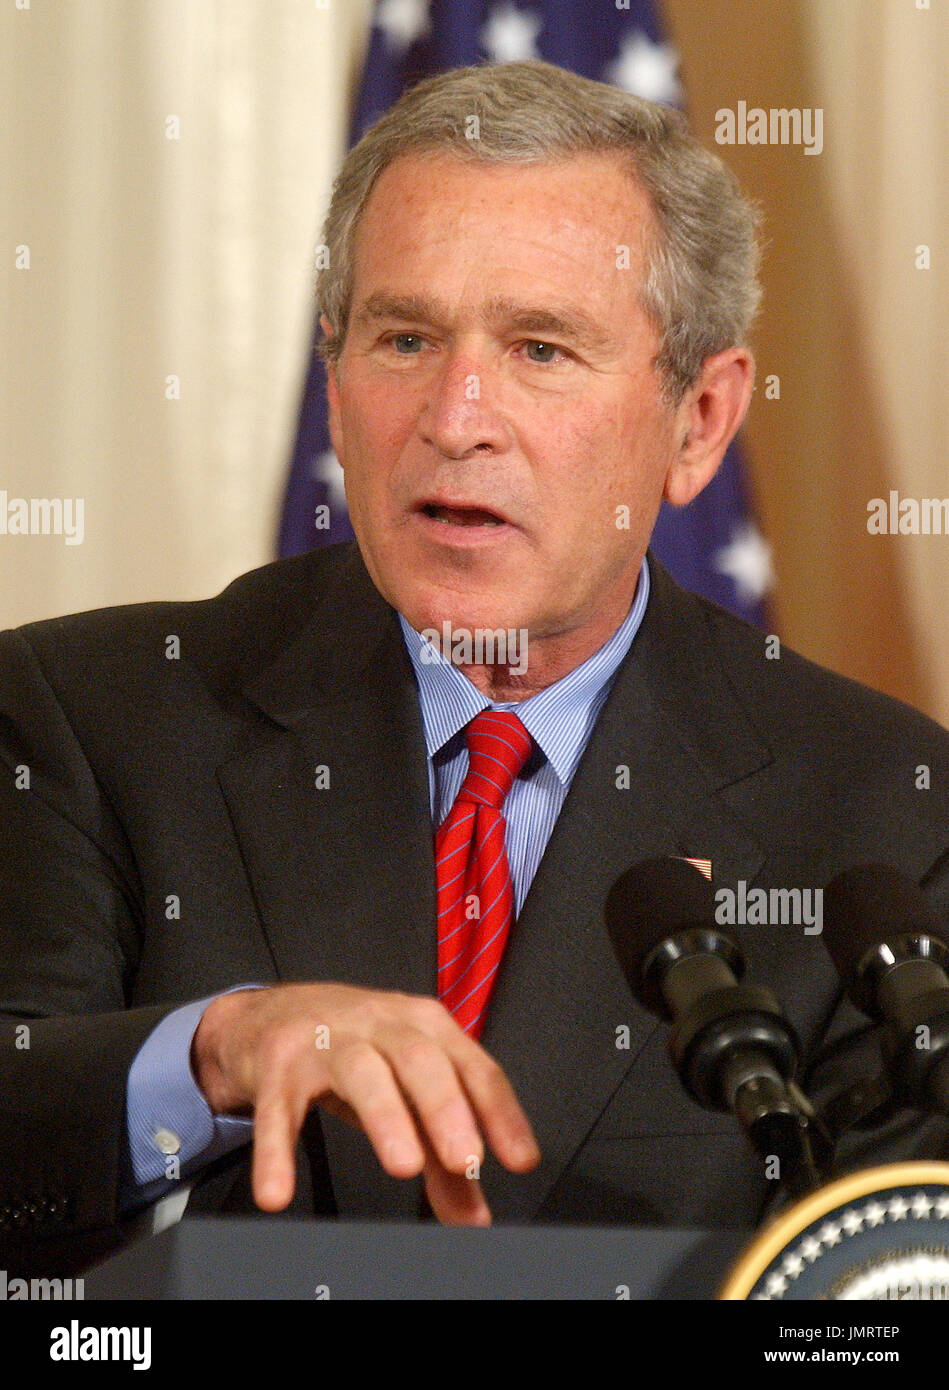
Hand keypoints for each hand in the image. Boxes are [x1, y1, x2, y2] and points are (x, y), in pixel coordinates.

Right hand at [190, 982, 539, 1224]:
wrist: (275, 1012)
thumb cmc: (356, 1047)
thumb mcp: (405, 1089)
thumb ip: (441, 1153)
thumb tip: (473, 1216)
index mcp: (424, 1026)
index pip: (472, 1065)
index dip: (499, 1111)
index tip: (520, 1158)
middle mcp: (380, 1024)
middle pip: (419, 1058)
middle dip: (445, 1107)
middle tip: (464, 1159)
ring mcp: (326, 1040)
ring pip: (360, 1070)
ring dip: (385, 1116)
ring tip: (404, 1165)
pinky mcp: (278, 1065)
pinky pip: (279, 1109)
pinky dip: (276, 1151)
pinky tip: (279, 1191)